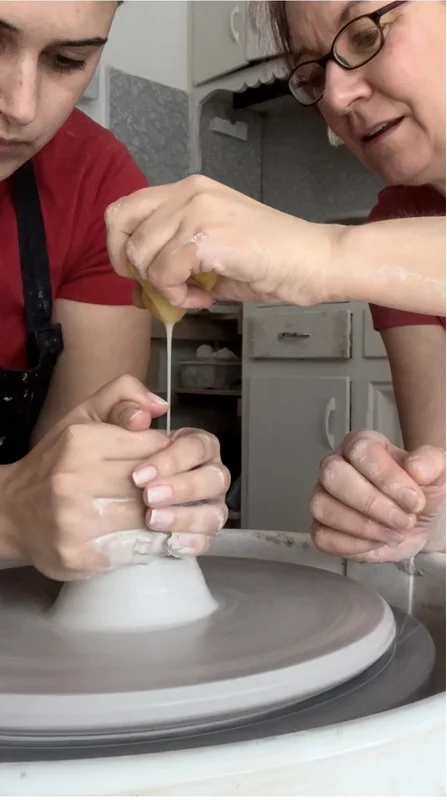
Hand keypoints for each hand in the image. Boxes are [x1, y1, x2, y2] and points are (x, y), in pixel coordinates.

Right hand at [1, 376, 229, 579]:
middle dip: (167, 488)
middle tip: (168, 491)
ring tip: (163, 513)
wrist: (11, 512)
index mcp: (80, 441)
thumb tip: (160, 406)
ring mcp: (74, 522)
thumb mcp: (83, 416)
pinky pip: (132, 550)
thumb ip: (122, 395)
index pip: (151, 445)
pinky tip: (148, 536)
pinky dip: (148, 544)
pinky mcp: (78, 556)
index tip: (163, 463)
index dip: (165, 455)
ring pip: (145, 518)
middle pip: (151, 483)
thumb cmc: (57, 463)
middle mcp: (74, 480)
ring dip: (162, 517)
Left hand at [105, 175, 335, 308]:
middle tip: (155, 286)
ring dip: (161, 286)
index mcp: (189, 190)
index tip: (140, 273)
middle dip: (128, 264)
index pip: (125, 207)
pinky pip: (164, 274)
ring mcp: (197, 210)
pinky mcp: (206, 236)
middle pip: (120, 224)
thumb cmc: (270, 261)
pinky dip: (178, 296)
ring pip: (141, 255)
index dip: (121, 245)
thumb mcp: (210, 258)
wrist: (313, 261)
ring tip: (195, 295)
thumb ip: (172, 264)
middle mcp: (189, 192)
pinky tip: (204, 299)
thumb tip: (136, 290)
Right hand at [310, 430, 444, 562]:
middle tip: (404, 521)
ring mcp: (323, 496)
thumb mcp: (437, 474)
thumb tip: (415, 468)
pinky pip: (322, 536)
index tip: (414, 500)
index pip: (361, 451)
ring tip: (394, 533)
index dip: (387, 478)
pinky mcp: (320, 526)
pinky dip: (352, 545)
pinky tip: (375, 541)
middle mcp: (336, 466)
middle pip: (333, 476)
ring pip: (323, 507)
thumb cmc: (418, 493)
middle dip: (372, 504)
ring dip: (364, 527)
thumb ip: (431, 463)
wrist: (416, 522)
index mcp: (361, 444)